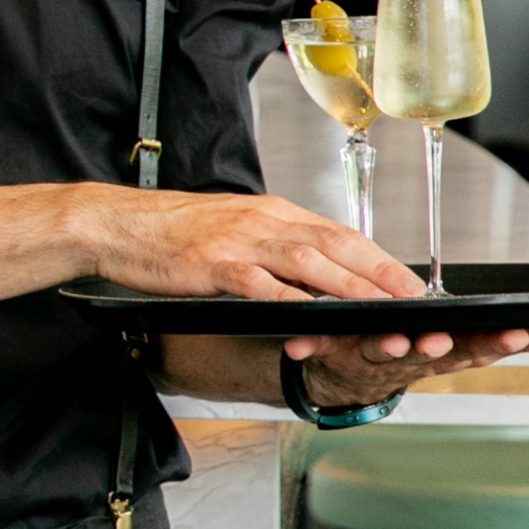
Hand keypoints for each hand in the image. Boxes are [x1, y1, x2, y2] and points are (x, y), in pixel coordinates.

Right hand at [88, 188, 427, 305]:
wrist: (116, 223)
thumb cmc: (169, 231)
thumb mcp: (231, 228)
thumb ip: (271, 244)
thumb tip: (311, 268)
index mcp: (268, 213)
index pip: (335, 232)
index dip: (376, 256)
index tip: (406, 277)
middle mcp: (260, 221)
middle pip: (332, 243)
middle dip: (378, 270)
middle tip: (413, 294)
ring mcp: (238, 242)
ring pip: (307, 261)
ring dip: (348, 286)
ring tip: (379, 306)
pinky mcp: (212, 264)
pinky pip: (259, 284)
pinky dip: (290, 300)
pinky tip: (312, 316)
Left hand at [282, 323, 528, 406]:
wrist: (349, 378)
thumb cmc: (410, 351)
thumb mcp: (463, 344)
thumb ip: (509, 336)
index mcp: (444, 351)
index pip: (481, 347)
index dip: (502, 342)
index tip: (525, 334)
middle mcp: (410, 358)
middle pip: (434, 352)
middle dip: (445, 346)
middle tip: (448, 341)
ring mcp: (370, 357)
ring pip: (383, 352)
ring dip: (390, 348)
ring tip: (396, 340)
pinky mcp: (332, 352)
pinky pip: (319, 347)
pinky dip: (309, 343)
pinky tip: (297, 343)